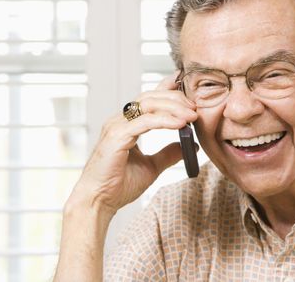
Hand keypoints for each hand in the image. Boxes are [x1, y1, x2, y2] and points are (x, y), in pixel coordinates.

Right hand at [65, 73, 197, 216]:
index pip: (149, 99)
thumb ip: (168, 154)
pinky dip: (165, 120)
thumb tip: (189, 146)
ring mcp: (116, 126)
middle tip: (196, 107)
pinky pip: (145, 122)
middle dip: (176, 99)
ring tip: (192, 115)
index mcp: (126, 124)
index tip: (191, 98)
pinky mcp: (116, 136)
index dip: (170, 94)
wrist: (98, 202)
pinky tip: (180, 124)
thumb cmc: (117, 185)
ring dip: (173, 107)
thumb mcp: (151, 167)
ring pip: (148, 104)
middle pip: (150, 97)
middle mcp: (119, 121)